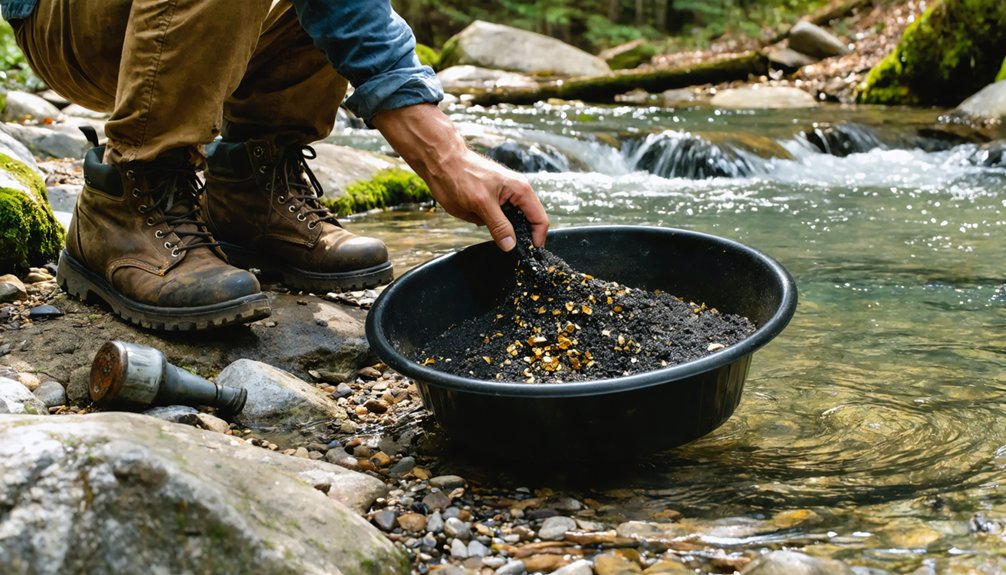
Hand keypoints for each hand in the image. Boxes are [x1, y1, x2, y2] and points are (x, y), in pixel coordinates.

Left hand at [372, 104, 548, 250]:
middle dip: (517, 235)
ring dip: (501, 228)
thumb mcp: (481, 205)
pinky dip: (490, 222)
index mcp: (521, 190)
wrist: (440, 161)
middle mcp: (517, 191)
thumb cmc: (460, 174)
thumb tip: (510, 244)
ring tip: (486, 225)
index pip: (540, 220)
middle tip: (505, 247)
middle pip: (528, 222)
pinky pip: (498, 216)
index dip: (536, 239)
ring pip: (511, 221)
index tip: (527, 253)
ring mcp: (505, 194)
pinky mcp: (493, 197)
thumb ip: (499, 226)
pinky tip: (477, 218)